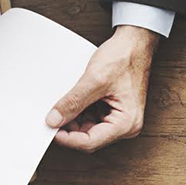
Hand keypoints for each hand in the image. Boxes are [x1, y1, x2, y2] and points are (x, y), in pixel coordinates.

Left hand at [44, 25, 159, 152]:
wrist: (134, 42)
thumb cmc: (125, 57)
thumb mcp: (95, 80)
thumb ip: (73, 102)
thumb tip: (54, 119)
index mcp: (127, 123)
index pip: (90, 141)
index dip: (67, 137)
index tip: (50, 129)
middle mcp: (125, 125)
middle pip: (88, 137)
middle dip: (69, 127)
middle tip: (51, 116)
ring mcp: (119, 118)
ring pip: (87, 129)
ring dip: (73, 119)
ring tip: (63, 104)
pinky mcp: (113, 111)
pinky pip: (91, 119)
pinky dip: (79, 112)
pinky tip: (72, 101)